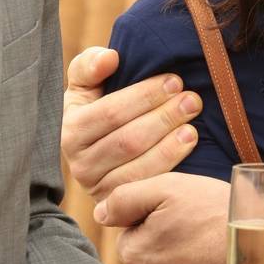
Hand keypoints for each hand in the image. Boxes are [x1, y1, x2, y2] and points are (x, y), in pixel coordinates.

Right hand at [61, 46, 201, 201]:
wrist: (100, 150)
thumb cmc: (98, 106)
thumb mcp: (86, 84)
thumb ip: (90, 65)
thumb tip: (110, 58)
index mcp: (70, 130)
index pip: (110, 112)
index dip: (145, 96)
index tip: (174, 81)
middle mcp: (79, 164)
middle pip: (128, 141)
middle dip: (164, 118)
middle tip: (192, 100)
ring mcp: (98, 188)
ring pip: (138, 166)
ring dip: (170, 144)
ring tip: (193, 124)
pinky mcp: (118, 205)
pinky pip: (146, 188)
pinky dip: (170, 166)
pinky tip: (188, 145)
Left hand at [98, 173, 229, 263]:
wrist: (256, 241)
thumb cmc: (214, 210)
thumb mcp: (168, 187)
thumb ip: (126, 197)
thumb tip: (100, 212)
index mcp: (134, 252)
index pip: (129, 229)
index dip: (152, 214)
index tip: (179, 210)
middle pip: (142, 251)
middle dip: (161, 236)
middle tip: (193, 224)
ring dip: (174, 253)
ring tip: (201, 240)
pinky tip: (204, 257)